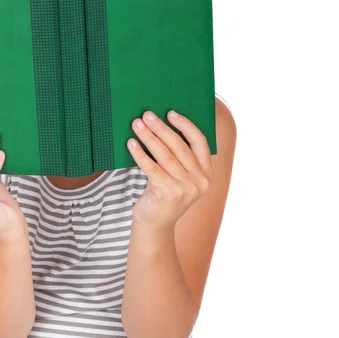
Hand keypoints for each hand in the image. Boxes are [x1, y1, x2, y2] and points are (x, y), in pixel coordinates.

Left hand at [127, 110, 212, 231]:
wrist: (155, 225)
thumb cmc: (164, 193)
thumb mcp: (179, 176)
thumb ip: (178, 156)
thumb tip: (159, 124)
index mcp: (207, 172)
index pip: (200, 142)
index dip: (186, 125)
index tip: (171, 112)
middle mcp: (200, 180)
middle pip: (179, 146)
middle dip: (161, 128)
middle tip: (147, 115)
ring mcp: (186, 188)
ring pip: (164, 155)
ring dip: (149, 137)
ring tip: (137, 124)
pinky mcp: (169, 193)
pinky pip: (151, 167)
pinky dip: (140, 154)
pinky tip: (131, 143)